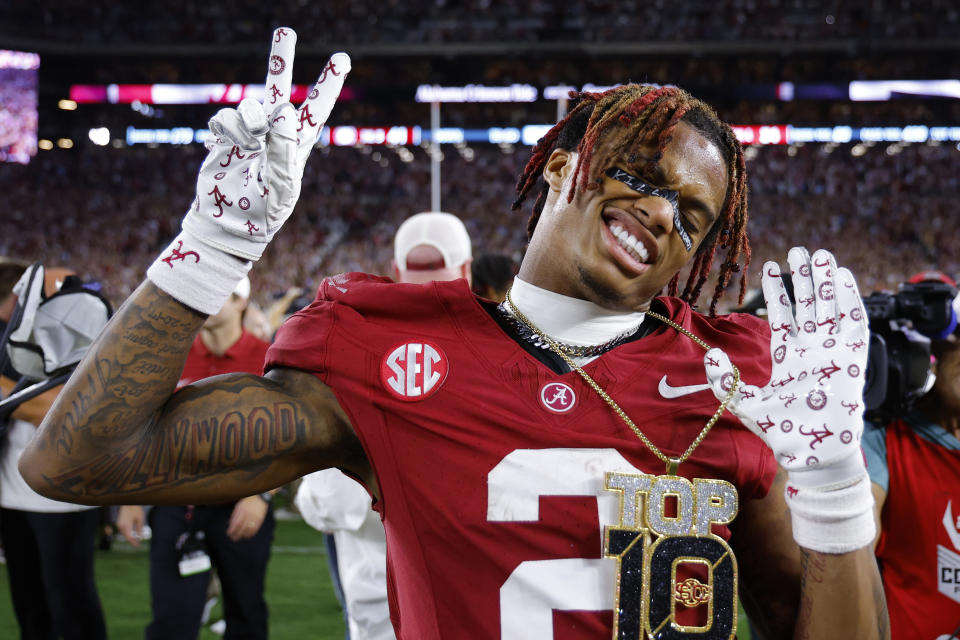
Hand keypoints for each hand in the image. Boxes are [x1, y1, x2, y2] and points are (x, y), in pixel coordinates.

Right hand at [116, 505, 145, 547]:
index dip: (133, 542)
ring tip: (135, 540)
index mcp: (127, 525)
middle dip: (132, 540)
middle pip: (126, 536)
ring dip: (129, 537)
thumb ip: (140, 528)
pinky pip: (123, 530)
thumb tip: (140, 537)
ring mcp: (119, 523)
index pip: (129, 537)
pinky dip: (127, 533)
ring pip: (124, 533)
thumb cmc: (135, 509)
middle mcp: (121, 525)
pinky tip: (131, 534)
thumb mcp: (140, 518)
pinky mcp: (119, 522)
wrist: (128, 502)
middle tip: (137, 544)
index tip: (138, 546)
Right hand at [148, 28, 349, 313]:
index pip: (315, 109)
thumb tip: (284, 108)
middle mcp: (273, 133)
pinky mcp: (223, 136)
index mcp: (296, 146)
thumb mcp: (281, 188)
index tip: (341, 57)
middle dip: (281, 59)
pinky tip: (228, 153)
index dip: (327, 83)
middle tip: (286, 29)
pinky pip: (224, 118)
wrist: (226, 227)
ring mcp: (248, 132)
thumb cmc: (262, 214)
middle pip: (278, 88)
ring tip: (248, 149)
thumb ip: (284, 149)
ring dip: (249, 123)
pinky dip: (227, 133)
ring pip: (249, 105)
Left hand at [226, 495, 269, 540]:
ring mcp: (255, 517)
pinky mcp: (260, 519)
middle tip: (233, 538)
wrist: (259, 497)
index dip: (232, 530)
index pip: (236, 523)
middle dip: (236, 534)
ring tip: (240, 537)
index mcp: (242, 510)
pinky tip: (247, 536)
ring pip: (248, 529)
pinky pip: (255, 529)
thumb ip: (234, 516)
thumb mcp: (238, 507)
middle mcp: (249, 514)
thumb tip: (229, 526)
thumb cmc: (246, 502)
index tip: (229, 534)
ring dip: (243, 535)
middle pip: (242, 527)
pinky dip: (251, 533)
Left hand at [704, 247, 874, 551]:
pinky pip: (854, 323)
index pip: (783, 316)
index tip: (771, 265)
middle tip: (800, 249)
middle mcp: (811, 351)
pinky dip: (850, 299)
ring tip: (820, 254)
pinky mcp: (853, 360)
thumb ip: (722, 380)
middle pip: (809, 305)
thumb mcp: (743, 403)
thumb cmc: (781, 433)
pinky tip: (843, 277)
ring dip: (826, 281)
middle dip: (805, 277)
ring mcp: (832, 353)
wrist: (811, 455)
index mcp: (787, 358)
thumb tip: (709, 353)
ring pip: (831, 308)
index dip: (777, 291)